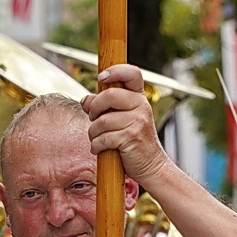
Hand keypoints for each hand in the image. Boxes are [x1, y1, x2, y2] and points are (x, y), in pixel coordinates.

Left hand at [84, 65, 167, 184]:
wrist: (152, 166)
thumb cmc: (134, 142)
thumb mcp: (122, 119)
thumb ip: (104, 107)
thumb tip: (85, 100)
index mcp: (139, 98)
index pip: (132, 73)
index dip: (116, 71)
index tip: (102, 77)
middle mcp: (141, 107)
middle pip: (109, 95)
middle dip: (94, 109)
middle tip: (93, 119)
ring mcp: (138, 122)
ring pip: (102, 121)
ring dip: (93, 132)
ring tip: (97, 139)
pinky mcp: (131, 137)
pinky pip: (103, 138)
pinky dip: (96, 145)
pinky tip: (99, 148)